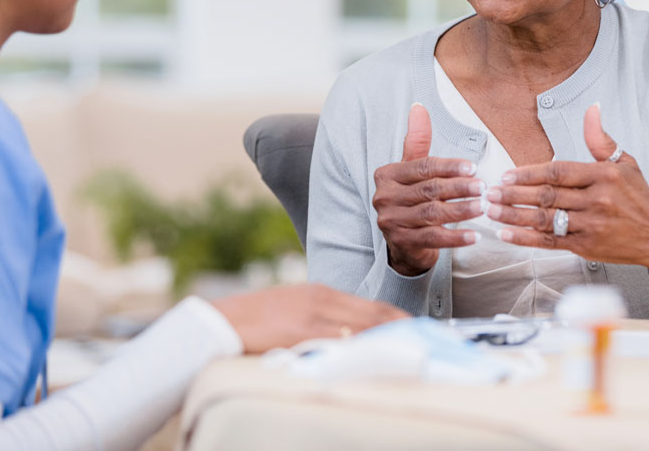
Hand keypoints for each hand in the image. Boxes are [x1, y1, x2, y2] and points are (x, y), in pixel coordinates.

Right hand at [212, 284, 406, 352]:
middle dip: (403, 328)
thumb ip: (322, 320)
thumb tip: (349, 338)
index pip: (370, 306)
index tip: (416, 330)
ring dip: (391, 338)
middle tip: (427, 341)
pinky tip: (377, 355)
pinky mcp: (302, 331)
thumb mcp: (294, 312)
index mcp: (321, 293)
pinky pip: (341, 340)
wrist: (221, 321)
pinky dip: (362, 347)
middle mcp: (323, 300)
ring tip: (413, 349)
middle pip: (374, 314)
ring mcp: (314, 315)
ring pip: (364, 325)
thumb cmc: (255, 320)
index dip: (397, 319)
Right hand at [372, 103, 482, 276]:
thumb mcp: (411, 169)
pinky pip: (433, 238)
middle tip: (483, 187)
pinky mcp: (401, 243)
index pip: (423, 167)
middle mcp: (384, 197)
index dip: (449, 167)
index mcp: (387, 175)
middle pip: (429, 189)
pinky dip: (455, 237)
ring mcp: (391, 222)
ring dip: (461, 211)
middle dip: (459, 188)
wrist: (402, 243)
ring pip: (432, 213)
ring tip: (483, 207)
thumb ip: (417, 141)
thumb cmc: (411, 200)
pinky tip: (474, 235)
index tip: (473, 168)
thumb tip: (419, 107)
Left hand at [486, 103, 648, 269]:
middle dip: (514, 194)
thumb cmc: (638, 197)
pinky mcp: (586, 247)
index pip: (558, 171)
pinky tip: (506, 233)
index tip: (506, 175)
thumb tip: (592, 109)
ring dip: (514, 215)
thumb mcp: (624, 162)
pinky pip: (550, 242)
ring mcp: (590, 225)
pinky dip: (525, 238)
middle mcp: (596, 200)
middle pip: (547, 196)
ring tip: (491, 211)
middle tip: (489, 192)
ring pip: (545, 219)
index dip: (529, 173)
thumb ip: (600, 138)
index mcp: (603, 176)